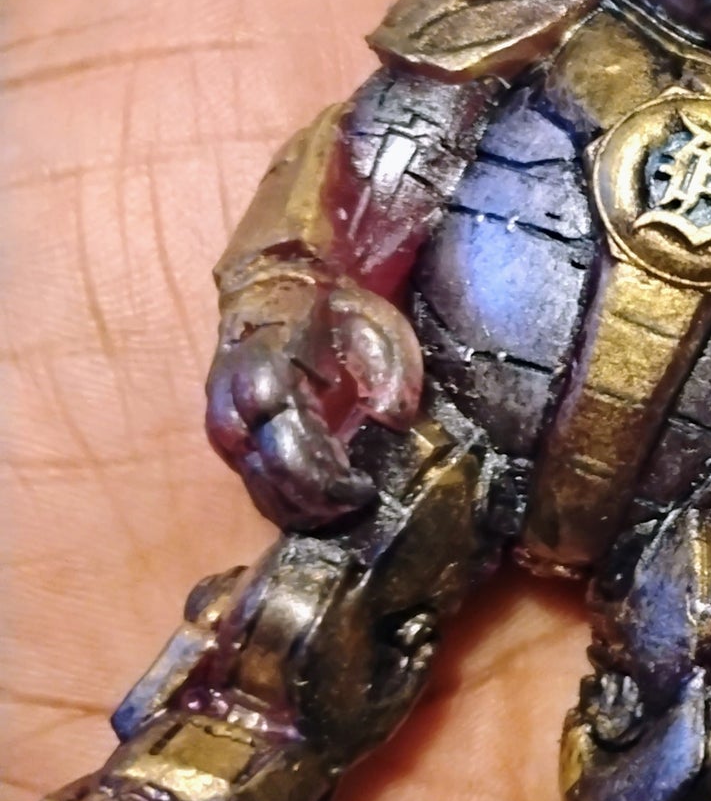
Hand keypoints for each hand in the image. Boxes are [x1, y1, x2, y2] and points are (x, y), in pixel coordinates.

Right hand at [205, 272, 422, 526]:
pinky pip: (251, 478)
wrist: (282, 287)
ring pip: (254, 484)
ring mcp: (227, 420)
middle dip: (311, 502)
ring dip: (296, 508)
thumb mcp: (375, 324)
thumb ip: (388, 369)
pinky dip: (284, 498)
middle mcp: (236, 402)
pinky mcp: (230, 433)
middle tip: (352, 507)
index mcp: (267, 373)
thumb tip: (394, 418)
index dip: (324, 480)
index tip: (363, 488)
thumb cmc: (335, 313)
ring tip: (338, 512)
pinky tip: (316, 505)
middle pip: (266, 474)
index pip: (287, 446)